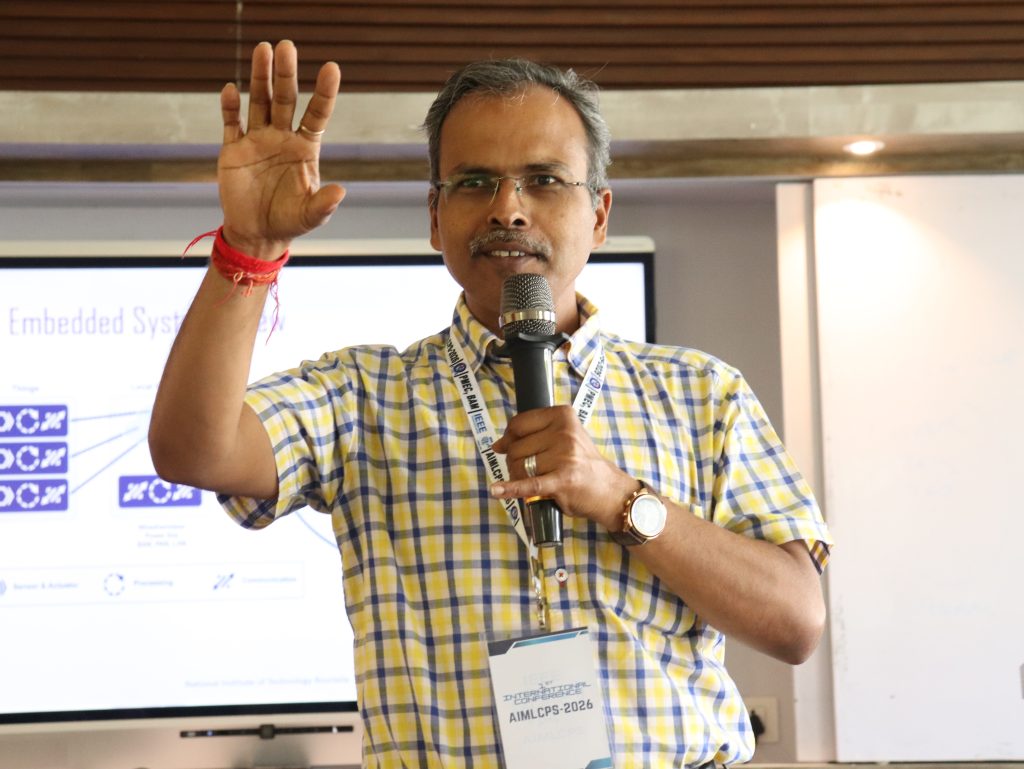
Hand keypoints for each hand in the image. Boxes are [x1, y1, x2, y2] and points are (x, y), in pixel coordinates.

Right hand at [218, 40, 345, 258]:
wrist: (257, 234)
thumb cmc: (289, 222)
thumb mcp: (310, 217)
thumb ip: (323, 204)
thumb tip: (341, 192)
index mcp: (305, 148)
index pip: (317, 114)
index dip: (324, 92)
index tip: (332, 67)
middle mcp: (282, 137)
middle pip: (284, 99)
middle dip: (285, 74)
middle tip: (287, 46)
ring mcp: (258, 140)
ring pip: (258, 102)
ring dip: (260, 77)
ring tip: (263, 49)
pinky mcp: (234, 149)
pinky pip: (232, 123)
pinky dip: (230, 107)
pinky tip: (231, 88)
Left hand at [489, 406, 639, 530]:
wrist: (609, 489)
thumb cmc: (582, 463)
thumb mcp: (564, 437)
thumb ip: (533, 435)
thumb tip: (498, 445)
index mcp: (563, 416)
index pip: (519, 423)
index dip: (509, 437)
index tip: (506, 446)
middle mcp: (564, 433)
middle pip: (517, 447)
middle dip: (514, 461)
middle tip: (527, 470)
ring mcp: (564, 456)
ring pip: (519, 466)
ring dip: (518, 478)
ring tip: (532, 481)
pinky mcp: (562, 481)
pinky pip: (529, 484)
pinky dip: (510, 489)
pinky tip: (497, 491)